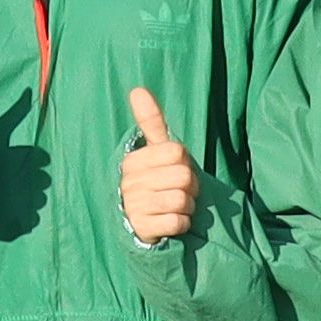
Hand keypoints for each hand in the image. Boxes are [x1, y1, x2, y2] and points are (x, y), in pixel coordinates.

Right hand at [117, 85, 198, 247]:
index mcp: (133, 161)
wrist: (144, 223)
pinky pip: (178, 222)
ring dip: (187, 206)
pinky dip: (182, 224)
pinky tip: (170, 222)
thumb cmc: (156, 181)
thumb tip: (137, 90)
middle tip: (178, 191)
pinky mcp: (142, 230)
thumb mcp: (155, 152)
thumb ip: (150, 122)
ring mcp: (134, 208)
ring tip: (174, 207)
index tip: (174, 171)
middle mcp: (129, 183)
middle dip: (190, 187)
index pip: (178, 152)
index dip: (185, 163)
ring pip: (182, 200)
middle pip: (184, 177)